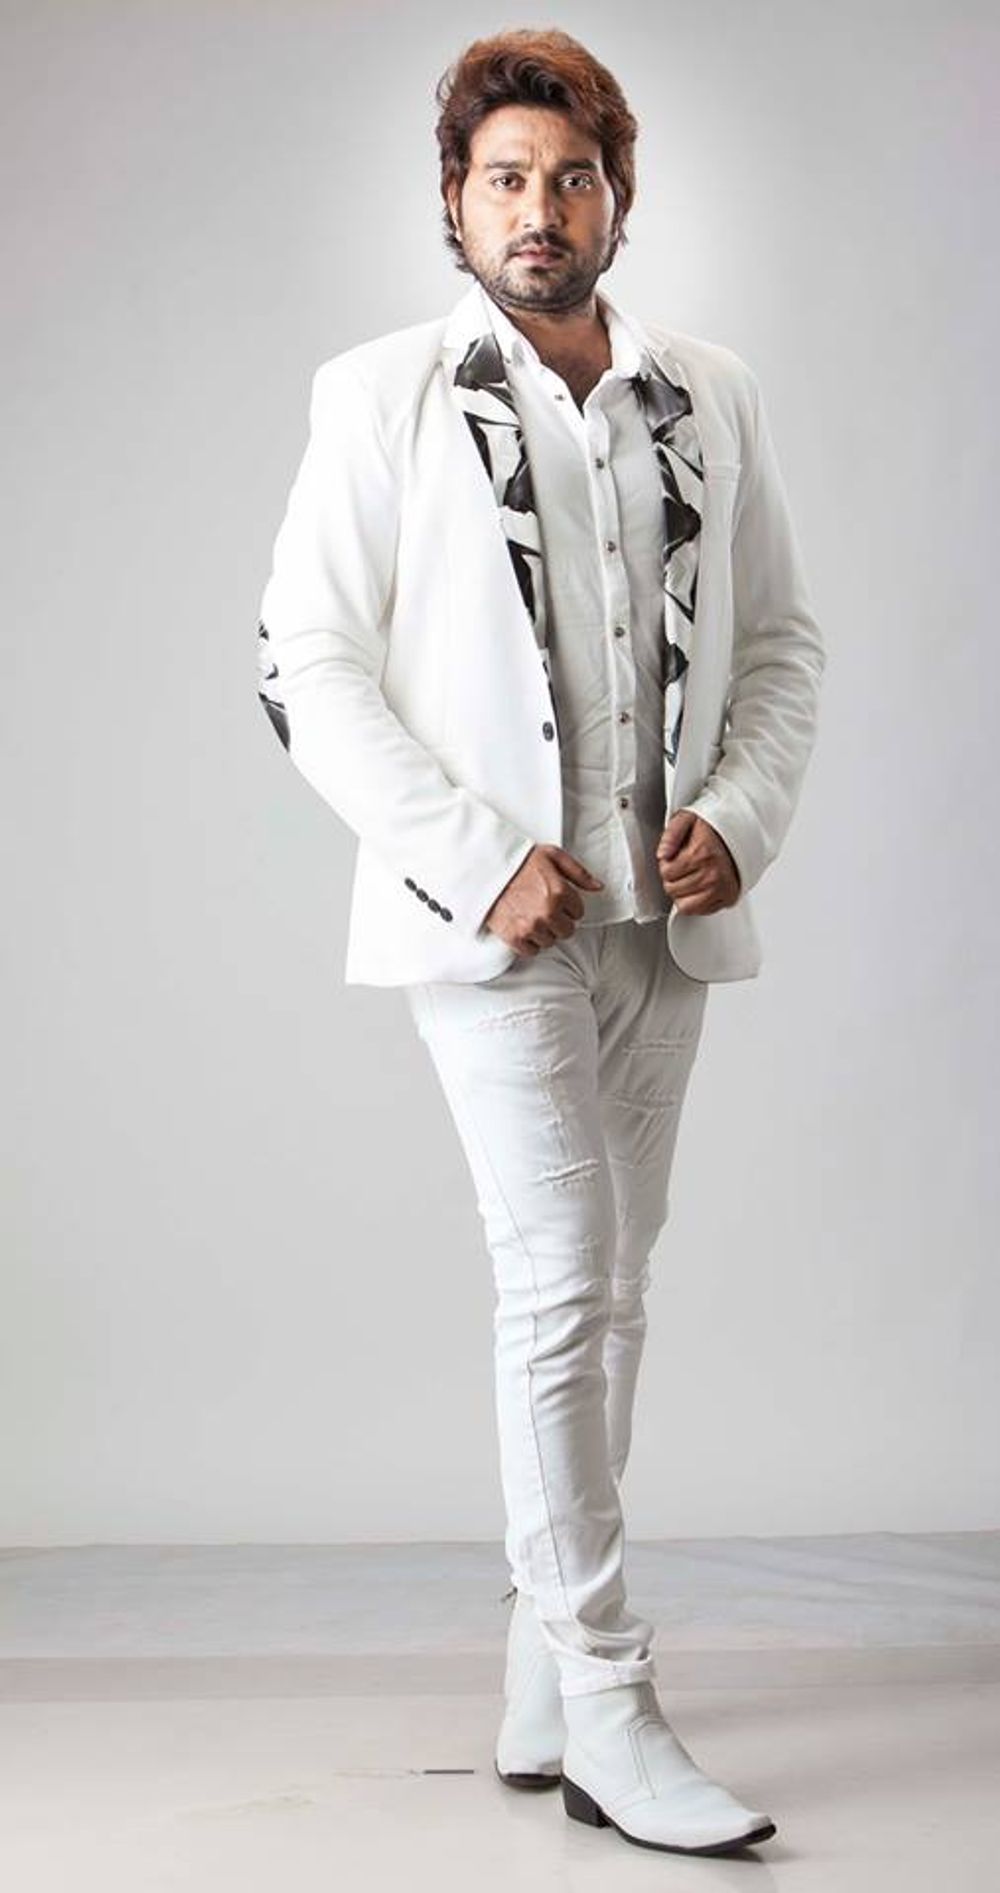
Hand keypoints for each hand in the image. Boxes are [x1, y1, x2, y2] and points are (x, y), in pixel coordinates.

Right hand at [483, 845, 603, 955]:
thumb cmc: (517, 861)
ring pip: (550, 941)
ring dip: (544, 932)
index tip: (557, 900)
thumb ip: (578, 872)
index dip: (568, 906)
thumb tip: (598, 886)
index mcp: (560, 891)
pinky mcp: (514, 937)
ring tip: (531, 916)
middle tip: (544, 909)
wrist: (485, 869)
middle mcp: (548, 912)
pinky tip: (523, 927)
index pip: (579, 912)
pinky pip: (532, 951)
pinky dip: (528, 942)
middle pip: (567, 930)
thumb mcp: (552, 856)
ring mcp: (531, 926)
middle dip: (559, 921)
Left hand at [656, 811, 740, 914]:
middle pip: (672, 889)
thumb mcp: (688, 818)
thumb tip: (662, 854)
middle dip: (673, 879)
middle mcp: (712, 873)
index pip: (666, 872)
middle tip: (684, 867)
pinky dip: (695, 902)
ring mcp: (721, 888)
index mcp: (701, 853)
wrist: (743, 833)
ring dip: (682, 893)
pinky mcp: (728, 898)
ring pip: (683, 905)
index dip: (666, 864)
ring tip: (690, 877)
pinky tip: (699, 887)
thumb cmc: (714, 827)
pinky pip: (700, 911)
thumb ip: (671, 835)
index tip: (675, 857)